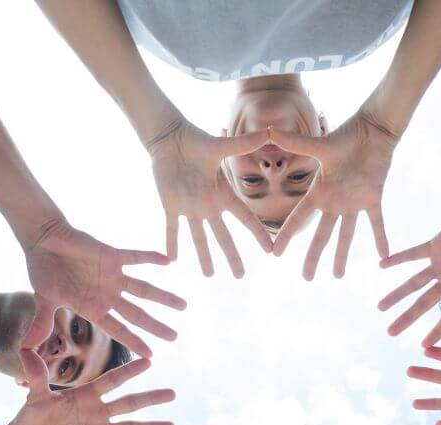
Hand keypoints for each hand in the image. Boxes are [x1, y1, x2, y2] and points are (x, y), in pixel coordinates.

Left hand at [8, 352, 172, 424]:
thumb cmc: (31, 416)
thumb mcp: (35, 396)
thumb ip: (36, 376)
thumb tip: (25, 350)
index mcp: (87, 396)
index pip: (112, 381)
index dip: (130, 372)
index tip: (149, 361)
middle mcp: (98, 412)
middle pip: (130, 404)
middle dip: (151, 399)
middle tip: (172, 393)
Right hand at [22, 218, 185, 358]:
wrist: (43, 240)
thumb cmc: (43, 270)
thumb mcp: (43, 299)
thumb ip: (42, 322)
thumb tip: (25, 349)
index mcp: (93, 308)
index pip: (119, 329)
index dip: (135, 341)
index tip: (152, 355)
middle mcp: (107, 295)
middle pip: (137, 314)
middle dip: (156, 325)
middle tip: (175, 337)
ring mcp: (113, 276)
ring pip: (144, 289)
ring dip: (163, 297)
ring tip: (183, 306)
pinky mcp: (113, 255)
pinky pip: (136, 257)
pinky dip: (151, 258)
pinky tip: (169, 261)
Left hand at [147, 119, 272, 276]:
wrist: (170, 139)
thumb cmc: (196, 141)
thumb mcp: (222, 146)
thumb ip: (243, 144)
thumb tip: (270, 132)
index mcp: (223, 194)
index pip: (245, 218)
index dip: (257, 234)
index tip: (270, 250)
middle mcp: (209, 205)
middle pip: (223, 236)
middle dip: (232, 257)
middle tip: (240, 276)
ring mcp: (190, 207)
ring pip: (199, 238)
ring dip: (204, 256)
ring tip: (209, 275)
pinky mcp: (171, 205)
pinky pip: (172, 228)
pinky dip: (172, 243)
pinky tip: (172, 260)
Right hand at [269, 111, 396, 279]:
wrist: (373, 130)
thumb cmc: (346, 135)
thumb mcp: (319, 144)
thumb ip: (295, 142)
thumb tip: (268, 131)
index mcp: (319, 192)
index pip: (298, 218)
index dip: (287, 236)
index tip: (275, 254)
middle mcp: (334, 201)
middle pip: (321, 234)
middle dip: (314, 256)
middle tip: (307, 278)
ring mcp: (353, 202)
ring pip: (346, 235)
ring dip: (342, 255)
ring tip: (338, 276)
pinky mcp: (373, 198)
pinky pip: (376, 223)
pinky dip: (381, 238)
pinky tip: (384, 256)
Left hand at [378, 195, 440, 345]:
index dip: (438, 330)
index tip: (424, 346)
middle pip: (425, 303)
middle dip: (408, 318)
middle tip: (390, 333)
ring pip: (414, 282)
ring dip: (397, 294)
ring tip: (379, 308)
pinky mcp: (435, 245)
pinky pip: (413, 253)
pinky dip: (398, 258)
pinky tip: (381, 265)